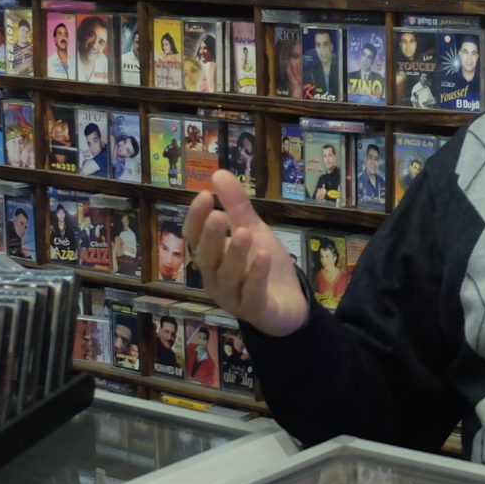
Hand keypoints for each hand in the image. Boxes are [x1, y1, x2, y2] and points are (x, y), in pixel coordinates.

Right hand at [182, 171, 309, 337]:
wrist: (290, 303)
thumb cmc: (264, 265)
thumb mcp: (253, 230)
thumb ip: (237, 206)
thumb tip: (218, 172)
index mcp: (211, 258)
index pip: (194, 238)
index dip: (196, 218)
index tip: (204, 194)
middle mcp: (215, 279)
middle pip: (206, 258)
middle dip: (211, 237)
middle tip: (217, 215)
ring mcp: (233, 298)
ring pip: (227, 277)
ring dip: (235, 255)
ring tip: (244, 233)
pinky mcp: (255, 311)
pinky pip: (252, 294)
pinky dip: (256, 275)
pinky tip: (263, 256)